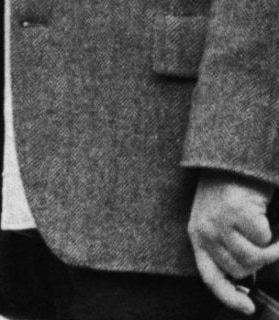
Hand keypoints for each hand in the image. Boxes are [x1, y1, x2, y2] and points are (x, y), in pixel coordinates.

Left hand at [188, 171, 278, 312]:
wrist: (233, 162)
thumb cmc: (228, 194)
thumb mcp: (217, 222)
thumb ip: (225, 249)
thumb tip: (246, 278)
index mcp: (197, 235)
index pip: (209, 275)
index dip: (228, 296)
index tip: (247, 308)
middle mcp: (204, 230)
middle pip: (239, 270)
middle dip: (256, 262)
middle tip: (262, 244)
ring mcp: (220, 222)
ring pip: (253, 258)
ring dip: (268, 249)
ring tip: (266, 233)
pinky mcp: (237, 213)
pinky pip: (263, 239)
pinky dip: (271, 233)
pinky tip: (264, 217)